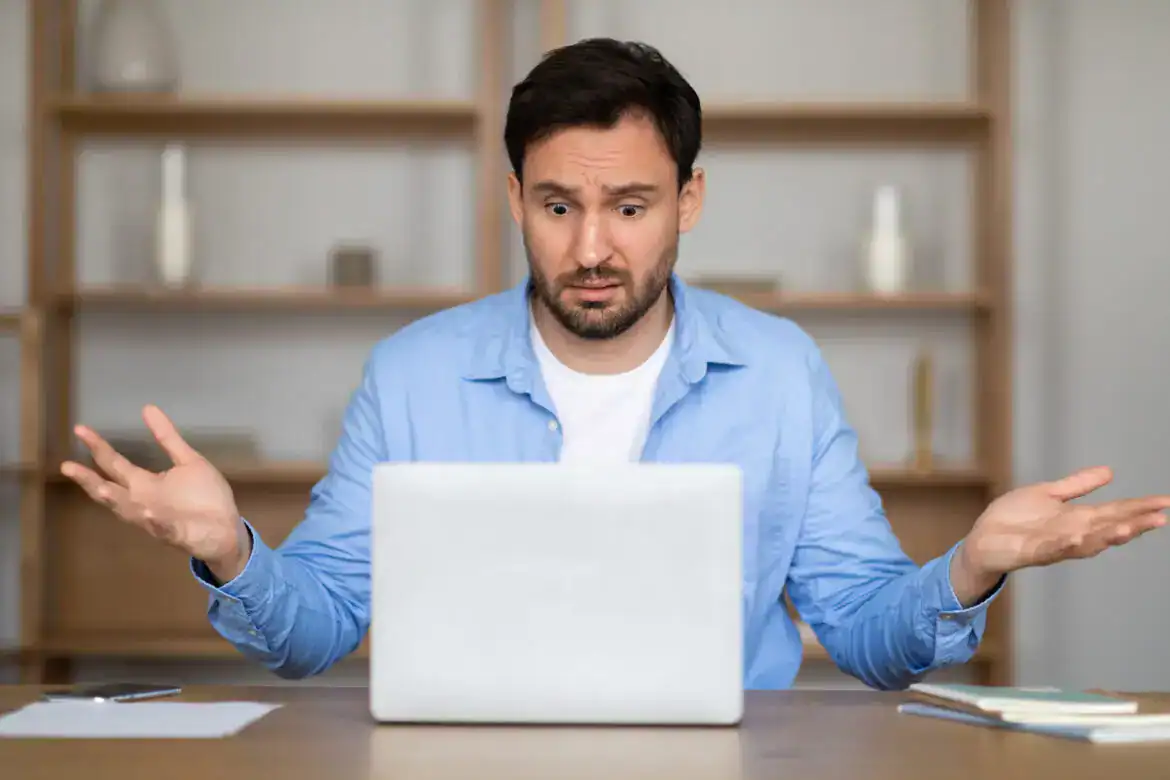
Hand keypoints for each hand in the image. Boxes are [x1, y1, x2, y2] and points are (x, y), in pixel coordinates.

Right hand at [60, 405, 249, 582]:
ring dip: (116, 501)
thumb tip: (147, 408)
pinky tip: (150, 513)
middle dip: (90, 479)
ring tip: (102, 489)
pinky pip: (163, 529)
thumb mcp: (186, 461)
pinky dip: (156, 522)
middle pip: (110, 490)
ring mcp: (156, 519)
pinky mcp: (176, 533)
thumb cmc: (204, 496)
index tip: (80, 430)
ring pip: (128, 511)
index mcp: (145, 484)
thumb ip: (167, 438)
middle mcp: (142, 501)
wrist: (225, 529)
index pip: (114, 464)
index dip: (98, 447)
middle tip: (68, 466)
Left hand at [951, 466, 1169, 602]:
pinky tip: (1079, 537)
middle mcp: (1071, 533)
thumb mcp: (1048, 494)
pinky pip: (1051, 549)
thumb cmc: (1012, 520)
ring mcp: (1053, 544)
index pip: (1114, 512)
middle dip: (1134, 524)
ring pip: (1086, 542)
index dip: (1139, 508)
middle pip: (1108, 528)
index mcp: (1077, 518)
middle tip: (1160, 517)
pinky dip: (1065, 544)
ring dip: (1107, 536)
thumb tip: (1109, 471)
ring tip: (1129, 528)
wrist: (981, 540)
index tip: (1165, 502)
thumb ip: (1077, 486)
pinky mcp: (1030, 552)